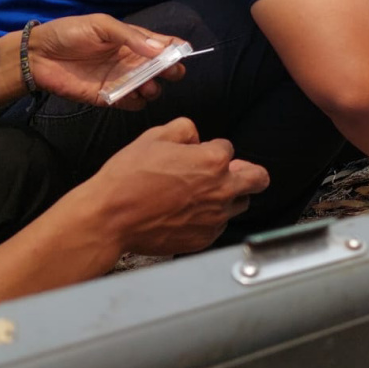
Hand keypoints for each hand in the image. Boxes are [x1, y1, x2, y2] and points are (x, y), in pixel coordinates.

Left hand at [28, 14, 187, 108]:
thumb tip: (158, 49)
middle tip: (167, 71)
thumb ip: (130, 36)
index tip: (182, 52)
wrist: (38, 56)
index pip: (164, 45)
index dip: (177, 48)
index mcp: (134, 41)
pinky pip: (133, 104)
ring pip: (152, 89)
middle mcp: (133, 61)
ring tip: (146, 85)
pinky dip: (136, 102)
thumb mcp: (101, 25)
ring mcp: (123, 80)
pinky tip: (129, 95)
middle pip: (164, 69)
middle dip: (172, 71)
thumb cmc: (69, 33)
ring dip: (154, 88)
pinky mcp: (110, 98)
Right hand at [83, 117, 269, 254]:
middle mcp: (222, 189)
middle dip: (249, 173)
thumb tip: (196, 137)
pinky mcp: (205, 238)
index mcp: (214, 160)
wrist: (110, 218)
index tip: (196, 155)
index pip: (228, 148)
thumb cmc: (129, 178)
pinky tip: (189, 214)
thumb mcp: (154, 137)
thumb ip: (184, 129)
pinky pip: (220, 225)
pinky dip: (212, 218)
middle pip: (258, 179)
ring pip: (241, 204)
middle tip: (236, 172)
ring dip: (230, 196)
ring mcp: (215, 217)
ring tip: (205, 194)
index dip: (212, 149)